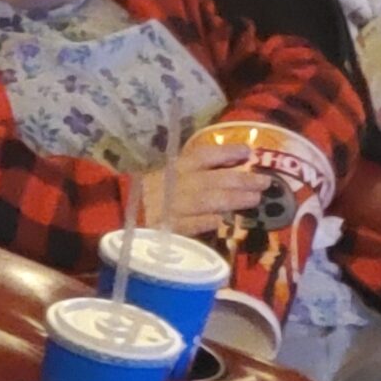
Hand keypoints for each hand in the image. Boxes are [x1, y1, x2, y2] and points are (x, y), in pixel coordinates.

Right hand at [135, 141, 266, 234]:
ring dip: (232, 200)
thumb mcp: (168, 175)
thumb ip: (195, 171)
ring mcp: (169, 206)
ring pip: (205, 201)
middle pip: (211, 179)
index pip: (203, 156)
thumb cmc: (146, 194)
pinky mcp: (165, 228)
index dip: (226, 153)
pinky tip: (224, 222)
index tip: (248, 152)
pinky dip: (207, 222)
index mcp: (173, 167)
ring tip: (254, 200)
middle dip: (240, 180)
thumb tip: (235, 160)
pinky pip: (190, 225)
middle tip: (264, 182)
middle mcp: (173, 184)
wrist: (116, 214)